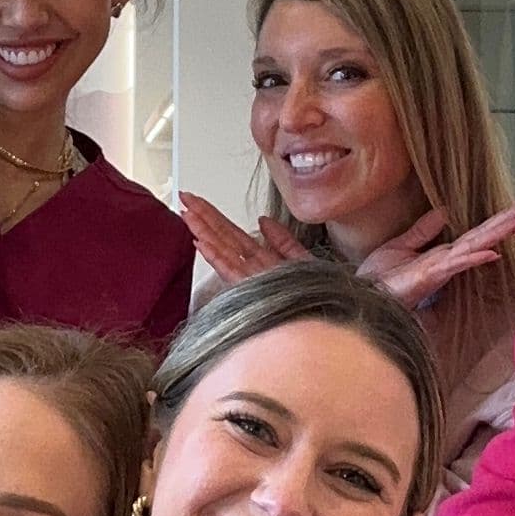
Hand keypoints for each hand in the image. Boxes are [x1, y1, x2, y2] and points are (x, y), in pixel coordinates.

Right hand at [175, 193, 312, 290]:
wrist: (329, 318)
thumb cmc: (319, 298)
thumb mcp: (303, 261)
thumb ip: (283, 241)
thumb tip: (264, 220)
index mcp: (262, 262)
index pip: (232, 234)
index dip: (214, 216)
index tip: (198, 202)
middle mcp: (251, 271)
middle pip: (223, 238)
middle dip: (203, 217)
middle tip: (185, 197)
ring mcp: (250, 281)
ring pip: (222, 251)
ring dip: (203, 232)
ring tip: (187, 214)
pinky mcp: (253, 292)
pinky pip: (231, 271)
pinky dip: (215, 257)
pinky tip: (201, 242)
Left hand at [357, 200, 514, 309]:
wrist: (362, 296)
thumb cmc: (378, 277)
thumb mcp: (401, 245)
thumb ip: (423, 231)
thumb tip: (445, 212)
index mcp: (442, 253)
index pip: (475, 233)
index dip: (497, 220)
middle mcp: (447, 261)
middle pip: (483, 237)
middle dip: (508, 222)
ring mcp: (441, 270)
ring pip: (475, 247)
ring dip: (498, 234)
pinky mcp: (430, 277)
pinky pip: (456, 265)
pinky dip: (474, 258)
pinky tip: (493, 252)